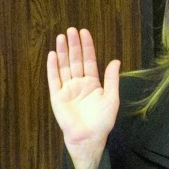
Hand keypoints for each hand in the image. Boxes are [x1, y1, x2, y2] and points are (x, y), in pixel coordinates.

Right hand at [46, 27, 120, 159]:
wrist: (89, 138)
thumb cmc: (102, 122)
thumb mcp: (111, 99)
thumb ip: (112, 80)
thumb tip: (115, 61)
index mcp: (92, 83)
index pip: (89, 60)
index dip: (87, 47)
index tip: (84, 33)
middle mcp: (79, 84)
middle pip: (75, 60)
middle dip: (73, 45)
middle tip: (71, 30)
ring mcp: (67, 89)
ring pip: (64, 66)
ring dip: (62, 52)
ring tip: (61, 37)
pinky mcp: (57, 97)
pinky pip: (54, 79)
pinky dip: (52, 67)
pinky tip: (52, 55)